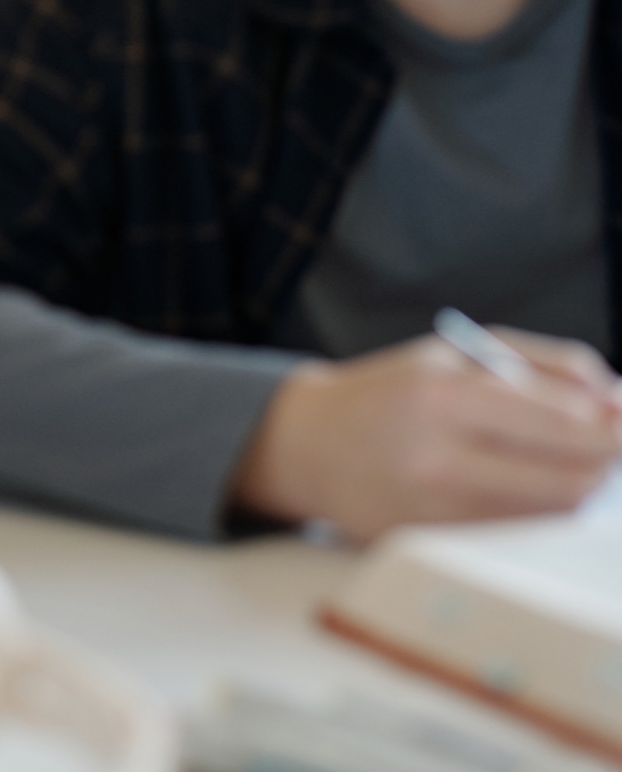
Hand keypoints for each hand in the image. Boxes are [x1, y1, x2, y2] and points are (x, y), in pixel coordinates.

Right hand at [234, 329, 621, 541]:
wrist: (306, 443)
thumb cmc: (390, 392)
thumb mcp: (456, 353)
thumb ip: (544, 365)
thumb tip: (615, 401)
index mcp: (442, 394)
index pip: (564, 425)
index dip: (612, 430)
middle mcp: (436, 455)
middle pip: (567, 482)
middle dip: (604, 467)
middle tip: (609, 453)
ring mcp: (431, 508)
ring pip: (547, 515)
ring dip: (575, 493)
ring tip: (568, 468)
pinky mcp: (430, 543)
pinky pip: (513, 534)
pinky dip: (535, 513)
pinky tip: (524, 490)